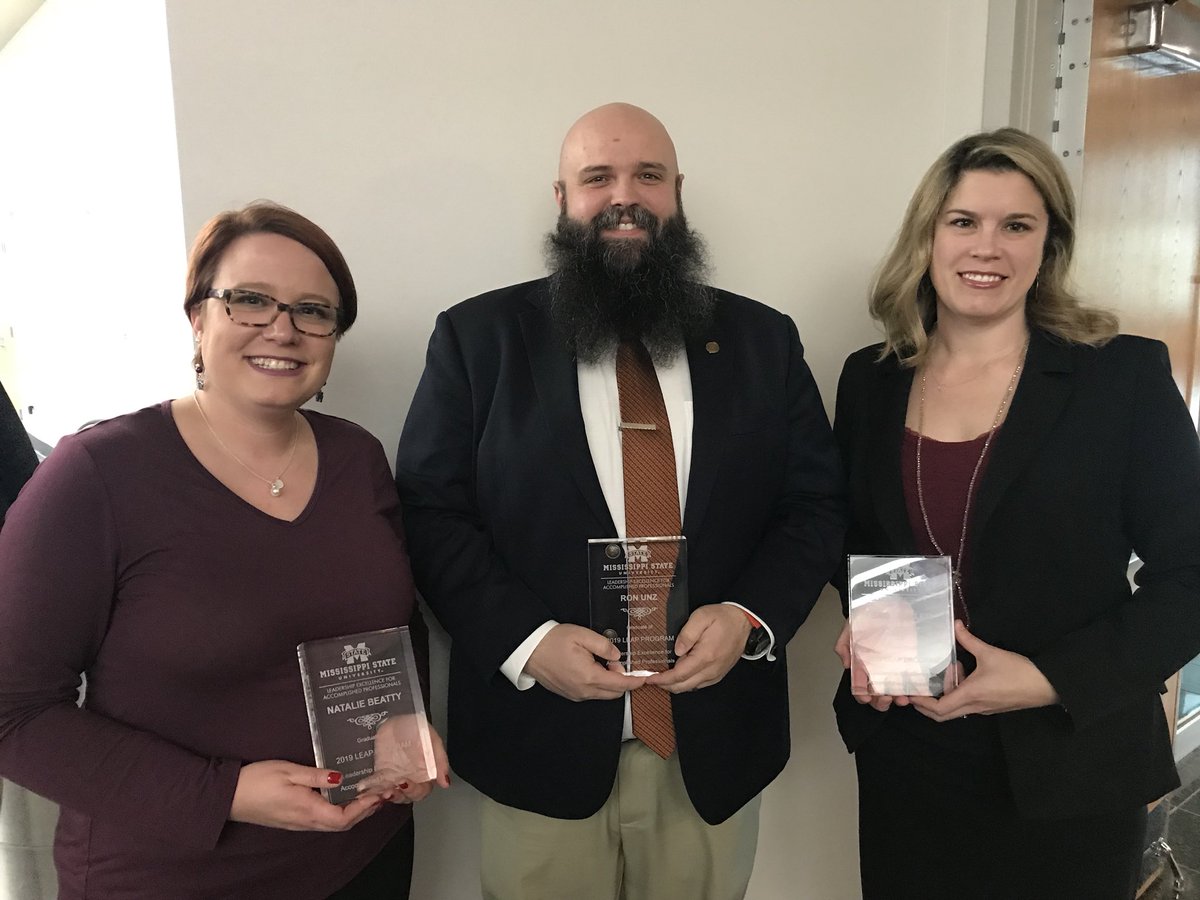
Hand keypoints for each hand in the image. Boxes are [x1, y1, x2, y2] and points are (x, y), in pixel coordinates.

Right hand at [230, 760, 381, 830]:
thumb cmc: (257, 781)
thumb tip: (340, 777)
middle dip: (366, 811)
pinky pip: (323, 821)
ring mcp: (299, 823)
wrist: (229, 796)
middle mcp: (305, 822)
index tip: (378, 793)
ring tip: (370, 797)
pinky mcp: (293, 820)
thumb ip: (316, 775)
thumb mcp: (289, 771)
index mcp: (307, 810)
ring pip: (334, 824)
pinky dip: (341, 812)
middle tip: (383, 795)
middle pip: (343, 824)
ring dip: (355, 813)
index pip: (344, 818)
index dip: (364, 808)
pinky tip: (344, 799)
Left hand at [357, 718, 451, 803]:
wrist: (393, 716)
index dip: (414, 791)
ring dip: (385, 795)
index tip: (405, 782)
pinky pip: (376, 787)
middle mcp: (410, 778)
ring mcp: (393, 777)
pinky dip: (372, 791)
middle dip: (398, 796)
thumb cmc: (414, 726)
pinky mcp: (379, 774)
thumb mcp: (430, 739)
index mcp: (425, 772)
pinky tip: (367, 790)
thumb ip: (439, 760)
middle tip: (389, 791)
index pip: (422, 791)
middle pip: (406, 797)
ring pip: (391, 794)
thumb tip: (445, 783)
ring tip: (380, 791)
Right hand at [524, 623, 639, 700]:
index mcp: (589, 677)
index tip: (645, 678)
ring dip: (610, 683)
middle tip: (615, 660)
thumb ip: (604, 645)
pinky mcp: (570, 694)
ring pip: (603, 694)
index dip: (635, 681)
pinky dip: (598, 685)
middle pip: (614, 693)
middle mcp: (583, 691)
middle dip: (622, 680)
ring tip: (602, 662)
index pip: (620, 685)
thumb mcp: (582, 636)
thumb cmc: (553, 641)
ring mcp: (576, 695)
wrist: (529, 650)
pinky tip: (592, 668)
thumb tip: (617, 655)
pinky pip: (591, 694)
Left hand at [645, 604, 749, 693]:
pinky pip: (699, 684)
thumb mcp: (701, 617)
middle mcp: (711, 670)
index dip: (662, 679)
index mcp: (705, 656)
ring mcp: (716, 674)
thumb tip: (676, 651)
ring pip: (690, 687)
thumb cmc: (723, 618)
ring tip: (662, 676)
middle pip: (683, 686)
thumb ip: (687, 634)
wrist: (743, 621)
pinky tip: (679, 675)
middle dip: (665, 685)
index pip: (679, 675)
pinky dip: (686, 683)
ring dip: (675, 685)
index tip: (650, 678)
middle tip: (651, 678)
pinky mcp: (718, 674)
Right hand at [834, 620, 909, 712]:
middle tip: (885, 699)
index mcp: (861, 664)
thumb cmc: (868, 614)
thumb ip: (843, 645)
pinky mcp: (910, 662)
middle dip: (880, 702)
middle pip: (877, 694)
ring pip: (895, 691)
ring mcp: (894, 667)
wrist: (888, 601)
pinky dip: (913, 689)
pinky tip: (913, 692)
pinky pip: (912, 679)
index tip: (866, 697)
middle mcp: (877, 669)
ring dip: (897, 699)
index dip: (862, 695)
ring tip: (901, 698)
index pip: (859, 687)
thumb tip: (847, 665)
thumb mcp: (851, 627)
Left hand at [909, 621, 1059, 721]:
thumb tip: (955, 625)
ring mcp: (984, 709)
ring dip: (945, 695)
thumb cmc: (1018, 671)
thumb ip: (969, 640)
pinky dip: (958, 694)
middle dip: (926, 705)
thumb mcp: (991, 653)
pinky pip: (967, 706)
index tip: (910, 694)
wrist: (1048, 686)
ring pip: (956, 710)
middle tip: (916, 690)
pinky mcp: (992, 707)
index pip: (939, 709)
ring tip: (949, 671)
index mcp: (971, 695)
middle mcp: (975, 707)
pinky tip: (964, 674)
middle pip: (943, 715)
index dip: (922, 703)